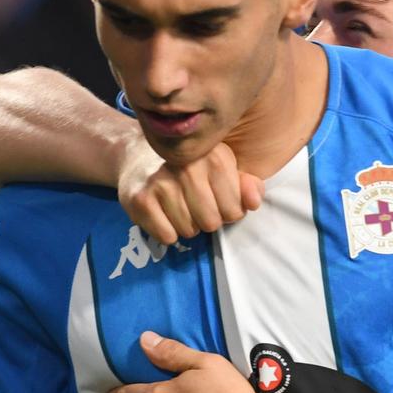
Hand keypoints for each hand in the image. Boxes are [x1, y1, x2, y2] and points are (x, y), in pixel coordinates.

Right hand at [118, 135, 264, 246]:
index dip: (228, 212)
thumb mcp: (223, 168)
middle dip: (207, 221)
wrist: (138, 156)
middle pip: (211, 223)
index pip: (235, 210)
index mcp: (215, 156)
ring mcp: (161, 181)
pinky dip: (167, 232)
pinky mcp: (140, 198)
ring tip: (178, 206)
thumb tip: (254, 202)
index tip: (217, 200)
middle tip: (196, 206)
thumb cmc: (190, 168)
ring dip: (187, 226)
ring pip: (189, 231)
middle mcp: (187, 166)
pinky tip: (162, 213)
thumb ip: (246, 185)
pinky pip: (167, 236)